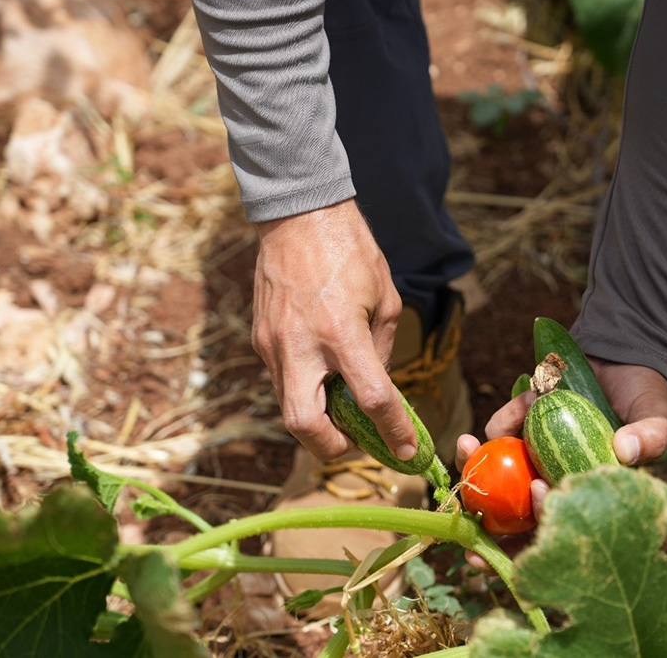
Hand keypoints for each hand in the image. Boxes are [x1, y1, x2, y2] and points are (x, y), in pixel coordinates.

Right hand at [251, 200, 414, 460]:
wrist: (298, 215)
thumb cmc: (351, 251)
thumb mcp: (386, 299)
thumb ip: (382, 350)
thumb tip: (378, 389)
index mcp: (342, 332)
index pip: (370, 399)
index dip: (392, 431)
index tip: (406, 450)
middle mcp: (302, 345)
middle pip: (305, 426)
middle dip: (331, 447)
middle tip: (354, 441)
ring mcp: (274, 344)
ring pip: (288, 408)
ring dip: (316, 421)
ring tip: (341, 409)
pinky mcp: (260, 339)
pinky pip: (281, 382)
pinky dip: (304, 392)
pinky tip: (322, 375)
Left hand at [454, 357, 666, 570]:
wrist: (620, 358)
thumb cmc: (643, 396)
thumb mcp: (654, 416)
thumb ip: (650, 436)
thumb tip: (626, 450)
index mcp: (582, 493)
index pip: (557, 528)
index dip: (538, 541)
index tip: (533, 506)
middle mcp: (553, 480)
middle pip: (514, 515)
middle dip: (485, 526)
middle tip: (465, 524)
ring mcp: (533, 456)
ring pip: (494, 474)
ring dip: (474, 463)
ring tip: (465, 445)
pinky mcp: (519, 427)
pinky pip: (499, 431)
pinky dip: (503, 420)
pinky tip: (526, 400)